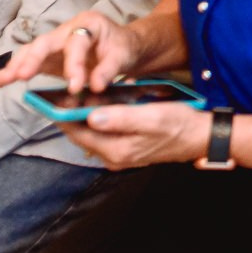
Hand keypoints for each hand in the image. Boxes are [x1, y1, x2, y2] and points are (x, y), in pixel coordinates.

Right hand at [0, 11, 138, 96]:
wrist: (122, 46)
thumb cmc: (123, 47)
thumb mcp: (124, 55)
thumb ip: (109, 69)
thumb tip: (95, 86)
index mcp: (88, 24)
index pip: (76, 42)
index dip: (74, 64)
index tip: (76, 86)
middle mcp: (67, 30)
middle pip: (44, 43)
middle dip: (32, 59)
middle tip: (23, 76)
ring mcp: (54, 44)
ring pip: (30, 53)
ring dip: (13, 69)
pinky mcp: (47, 59)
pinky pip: (26, 65)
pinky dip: (10, 75)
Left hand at [57, 102, 209, 169]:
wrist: (201, 137)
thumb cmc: (180, 124)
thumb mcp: (152, 117)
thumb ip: (121, 118)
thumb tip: (91, 117)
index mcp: (117, 150)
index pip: (79, 133)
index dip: (63, 117)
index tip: (50, 101)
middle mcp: (115, 157)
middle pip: (82, 135)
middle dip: (70, 117)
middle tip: (61, 95)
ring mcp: (120, 155)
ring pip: (92, 134)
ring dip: (82, 118)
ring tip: (74, 98)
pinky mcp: (126, 149)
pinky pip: (103, 135)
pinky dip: (97, 121)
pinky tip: (98, 107)